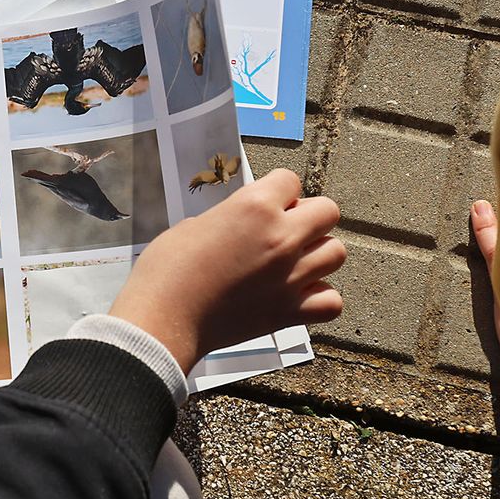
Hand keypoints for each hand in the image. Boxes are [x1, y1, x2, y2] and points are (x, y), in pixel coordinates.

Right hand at [111, 168, 344, 372]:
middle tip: (286, 231)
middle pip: (328, 212)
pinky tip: (299, 295)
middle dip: (309, 217)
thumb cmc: (167, 269)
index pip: (291, 180)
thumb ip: (230, 218)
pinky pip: (332, 301)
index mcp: (254, 206)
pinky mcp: (290, 311)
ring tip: (294, 263)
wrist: (163, 318)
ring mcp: (290, 275)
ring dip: (318, 254)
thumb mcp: (194, 225)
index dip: (278, 192)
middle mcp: (281, 237)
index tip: (266, 206)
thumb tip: (241, 225)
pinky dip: (321, 298)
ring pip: (336, 253)